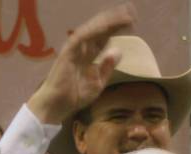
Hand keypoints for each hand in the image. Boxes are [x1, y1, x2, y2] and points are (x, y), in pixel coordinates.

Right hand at [28, 4, 135, 123]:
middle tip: (131, 11)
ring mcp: (74, 48)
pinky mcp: (67, 52)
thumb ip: (107, 67)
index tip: (131, 22)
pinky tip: (105, 26)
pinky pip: (81, 37)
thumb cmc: (75, 96)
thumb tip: (119, 51)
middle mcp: (82, 47)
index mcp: (89, 54)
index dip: (117, 28)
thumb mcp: (98, 82)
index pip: (104, 37)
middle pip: (100, 29)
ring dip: (107, 22)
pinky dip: (93, 31)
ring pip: (92, 30)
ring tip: (122, 15)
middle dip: (114, 20)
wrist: (59, 105)